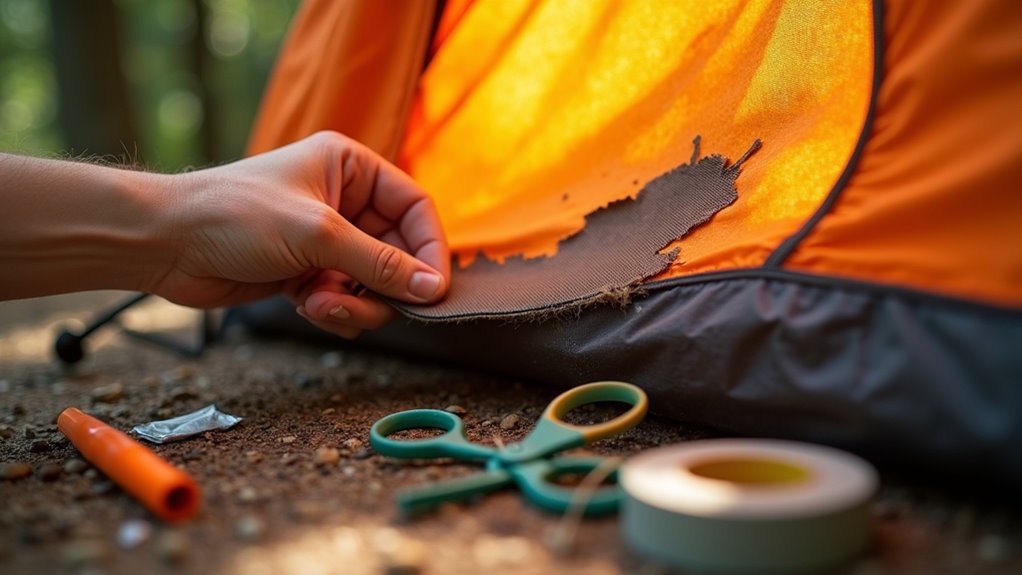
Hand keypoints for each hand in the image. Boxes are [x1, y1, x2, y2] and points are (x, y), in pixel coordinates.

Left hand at [150, 131, 449, 337]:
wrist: (164, 243)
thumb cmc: (233, 215)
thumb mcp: (316, 234)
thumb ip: (379, 263)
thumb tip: (432, 288)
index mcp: (351, 167)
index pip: (415, 208)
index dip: (430, 249)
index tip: (433, 289)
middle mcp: (345, 200)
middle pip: (398, 252)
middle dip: (384, 285)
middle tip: (370, 305)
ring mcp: (326, 239)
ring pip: (373, 282)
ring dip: (356, 302)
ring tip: (321, 304)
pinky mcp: (308, 271)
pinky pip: (346, 298)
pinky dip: (334, 309)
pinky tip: (306, 305)